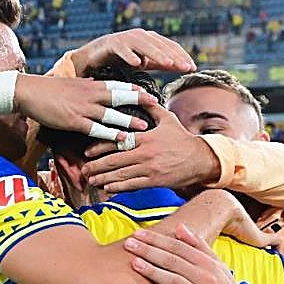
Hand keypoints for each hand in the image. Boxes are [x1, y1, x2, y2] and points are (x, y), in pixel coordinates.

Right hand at [14, 73, 155, 143]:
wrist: (28, 91)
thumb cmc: (48, 89)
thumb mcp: (71, 84)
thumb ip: (85, 85)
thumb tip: (94, 82)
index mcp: (90, 85)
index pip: (118, 85)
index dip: (134, 90)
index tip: (149, 93)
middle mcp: (90, 94)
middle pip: (120, 97)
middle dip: (139, 101)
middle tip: (156, 105)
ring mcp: (83, 108)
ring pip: (111, 114)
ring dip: (129, 120)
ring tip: (144, 126)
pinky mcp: (74, 121)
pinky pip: (96, 129)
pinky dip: (111, 134)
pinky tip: (122, 139)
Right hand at [67, 28, 195, 75]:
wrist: (94, 56)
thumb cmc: (121, 59)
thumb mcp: (145, 62)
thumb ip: (161, 63)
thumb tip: (183, 67)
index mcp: (150, 39)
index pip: (170, 46)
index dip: (182, 55)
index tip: (192, 67)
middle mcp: (140, 35)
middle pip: (160, 44)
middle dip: (174, 56)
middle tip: (186, 67)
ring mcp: (126, 38)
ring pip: (144, 44)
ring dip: (157, 54)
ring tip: (168, 64)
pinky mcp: (112, 43)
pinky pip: (122, 48)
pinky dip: (130, 55)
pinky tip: (137, 63)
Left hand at [82, 104, 220, 192]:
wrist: (200, 159)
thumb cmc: (183, 139)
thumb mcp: (168, 119)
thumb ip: (152, 108)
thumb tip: (141, 95)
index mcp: (146, 137)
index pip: (117, 142)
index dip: (100, 147)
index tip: (87, 152)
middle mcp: (145, 154)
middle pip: (114, 161)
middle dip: (95, 166)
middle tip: (83, 170)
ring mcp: (149, 169)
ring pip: (120, 175)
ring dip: (103, 179)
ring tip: (91, 181)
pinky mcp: (155, 181)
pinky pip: (132, 186)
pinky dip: (118, 187)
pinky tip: (108, 188)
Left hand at [123, 225, 248, 283]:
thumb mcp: (216, 263)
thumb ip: (198, 245)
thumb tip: (180, 227)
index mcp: (206, 262)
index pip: (178, 247)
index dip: (158, 240)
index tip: (139, 234)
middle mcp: (204, 276)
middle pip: (173, 261)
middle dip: (150, 251)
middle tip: (129, 245)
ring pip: (175, 281)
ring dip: (154, 271)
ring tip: (135, 263)